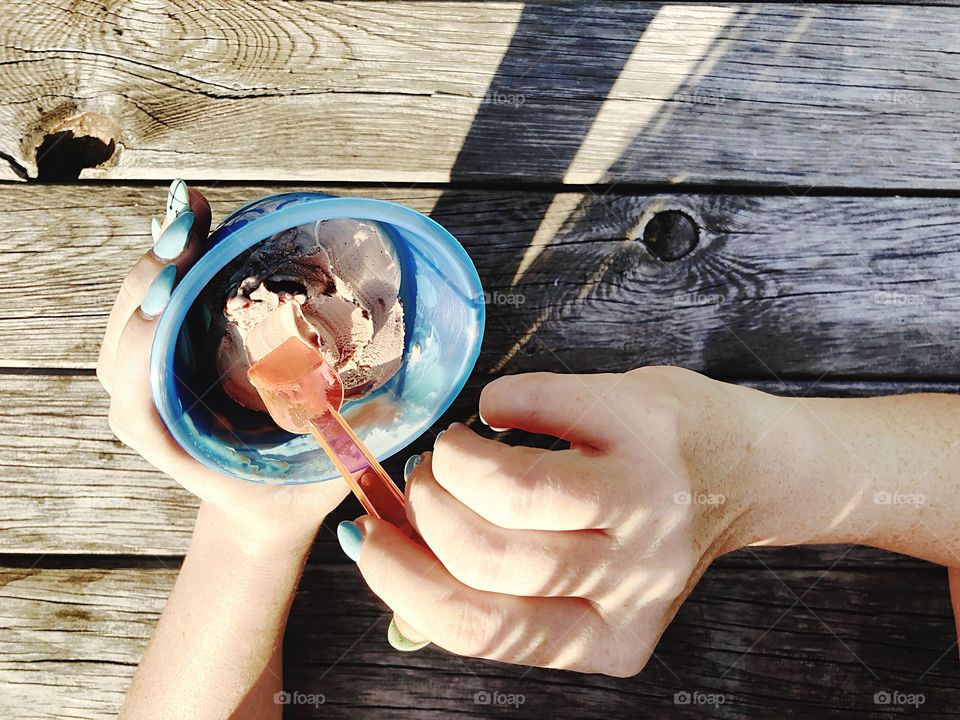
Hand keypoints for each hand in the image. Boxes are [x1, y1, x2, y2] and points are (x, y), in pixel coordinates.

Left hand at [97, 180, 347, 553]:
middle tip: (188, 226)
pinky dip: (170, 263)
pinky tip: (193, 225)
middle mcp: (149, 405)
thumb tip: (391, 404)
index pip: (136, 388)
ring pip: (134, 311)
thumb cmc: (288, 496)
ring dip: (159, 259)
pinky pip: (154, 305)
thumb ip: (348, 447)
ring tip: (190, 212)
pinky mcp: (168, 358)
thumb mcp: (321, 477)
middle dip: (154, 275)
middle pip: (127, 333)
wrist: (257, 511)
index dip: (146, 338)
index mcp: (174, 439)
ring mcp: (151, 378)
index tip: (174, 291)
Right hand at [342, 367, 816, 674]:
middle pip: (489, 557)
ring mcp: (646, 500)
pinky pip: (535, 404)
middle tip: (423, 481)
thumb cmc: (644, 524)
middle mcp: (636, 577)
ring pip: (512, 491)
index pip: (482, 627)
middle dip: (428, 511)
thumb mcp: (586, 583)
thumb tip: (386, 556)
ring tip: (455, 448)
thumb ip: (503, 589)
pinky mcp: (644, 425)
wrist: (743, 466)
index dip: (404, 582)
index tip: (369, 540)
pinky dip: (498, 402)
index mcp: (611, 636)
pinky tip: (502, 409)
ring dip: (455, 462)